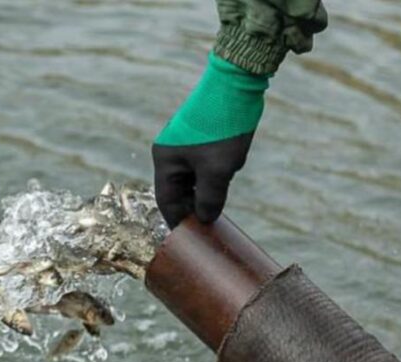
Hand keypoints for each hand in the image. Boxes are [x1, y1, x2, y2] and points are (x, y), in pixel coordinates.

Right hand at [152, 52, 267, 227]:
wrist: (235, 84)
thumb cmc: (222, 129)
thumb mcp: (218, 170)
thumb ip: (210, 198)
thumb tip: (206, 219)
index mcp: (165, 159)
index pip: (166, 200)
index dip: (179, 220)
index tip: (193, 238)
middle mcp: (169, 151)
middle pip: (177, 190)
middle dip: (193, 207)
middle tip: (209, 226)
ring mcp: (183, 143)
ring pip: (191, 178)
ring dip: (204, 191)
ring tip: (220, 204)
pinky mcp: (198, 137)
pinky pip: (200, 165)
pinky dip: (210, 177)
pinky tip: (225, 180)